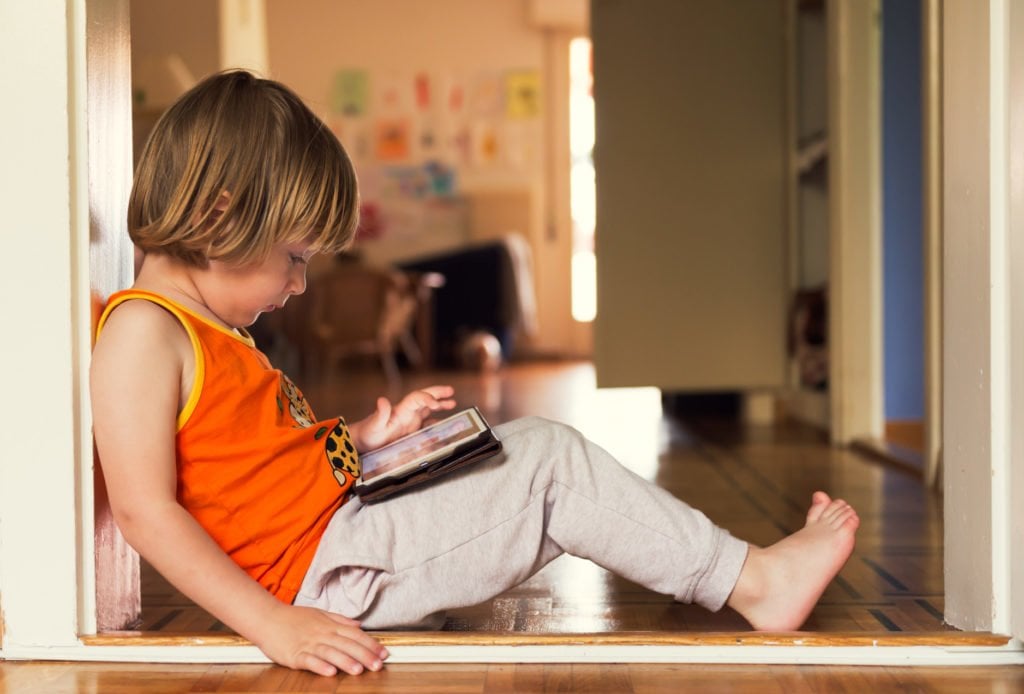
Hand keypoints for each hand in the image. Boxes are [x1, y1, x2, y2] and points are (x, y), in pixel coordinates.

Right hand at [253, 603, 388, 676]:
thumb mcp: (320, 614)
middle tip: (378, 665)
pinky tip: (330, 672)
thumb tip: (359, 625)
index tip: (383, 652)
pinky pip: (309, 661)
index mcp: (329, 625)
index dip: (370, 643)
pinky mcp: (294, 654)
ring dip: (345, 661)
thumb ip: (340, 620)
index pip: (354, 634)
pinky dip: (320, 666)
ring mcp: (308, 644)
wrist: (267, 618)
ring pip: (330, 652)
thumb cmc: (293, 618)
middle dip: (364, 655)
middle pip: (346, 644)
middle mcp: (321, 633)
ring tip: (359, 670)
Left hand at [352, 385, 455, 451]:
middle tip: (451, 391)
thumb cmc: (368, 434)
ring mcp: (411, 421)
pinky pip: (427, 424)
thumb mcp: (373, 425)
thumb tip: (382, 400)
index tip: (437, 404)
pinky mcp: (412, 431)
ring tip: (452, 403)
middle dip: (438, 393)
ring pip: (428, 409)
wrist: (364, 443)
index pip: (417, 398)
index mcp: (401, 410)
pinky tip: (444, 425)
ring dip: (440, 405)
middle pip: (425, 398)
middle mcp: (408, 413)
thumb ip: (380, 414)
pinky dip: (436, 423)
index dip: (427, 398)